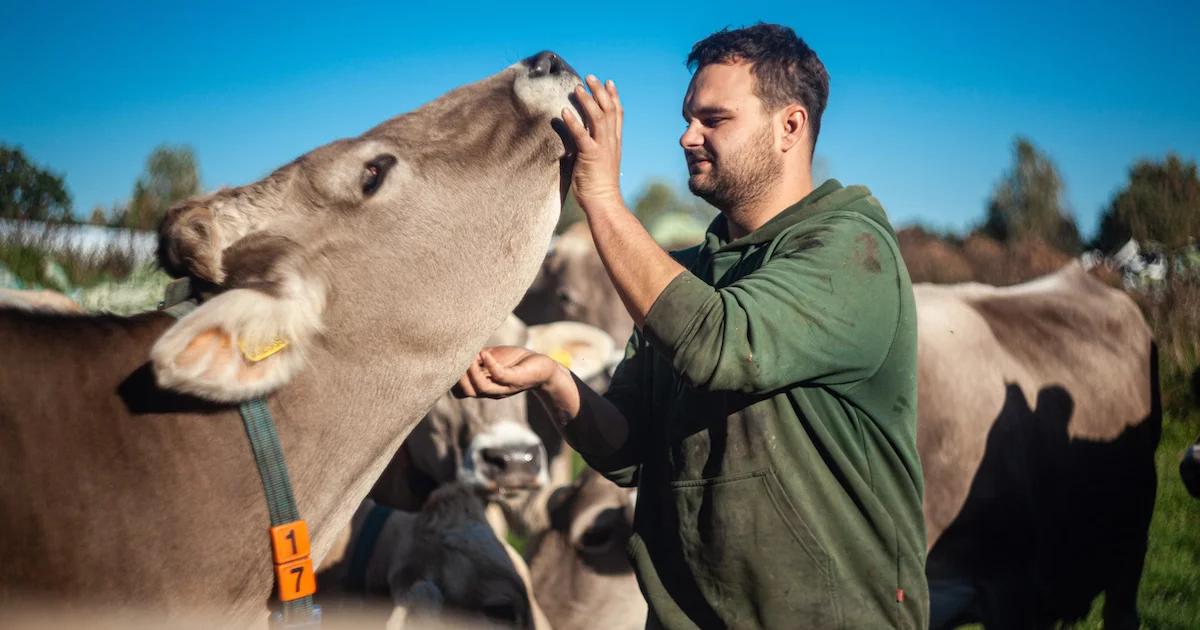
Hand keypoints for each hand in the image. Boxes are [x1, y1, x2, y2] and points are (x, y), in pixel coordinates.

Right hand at [454, 346, 561, 398]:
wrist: (542, 366)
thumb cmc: (515, 361)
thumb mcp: (490, 357)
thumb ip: (475, 356)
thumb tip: (461, 349)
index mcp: (483, 386)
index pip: (459, 391)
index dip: (451, 379)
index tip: (450, 362)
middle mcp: (491, 391)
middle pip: (465, 392)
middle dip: (458, 377)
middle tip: (458, 358)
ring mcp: (503, 387)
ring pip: (480, 388)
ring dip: (471, 372)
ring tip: (469, 356)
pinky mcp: (515, 380)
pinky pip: (499, 376)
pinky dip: (489, 364)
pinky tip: (485, 353)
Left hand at [561, 75, 623, 214]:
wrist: (604, 202)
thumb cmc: (599, 185)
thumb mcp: (599, 160)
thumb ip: (594, 146)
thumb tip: (583, 137)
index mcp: (614, 142)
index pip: (617, 113)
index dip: (613, 96)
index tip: (608, 82)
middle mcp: (611, 141)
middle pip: (608, 109)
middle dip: (599, 91)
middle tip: (590, 77)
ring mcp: (602, 147)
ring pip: (598, 117)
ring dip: (587, 101)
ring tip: (577, 88)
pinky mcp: (591, 155)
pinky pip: (582, 135)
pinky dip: (573, 122)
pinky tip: (564, 112)